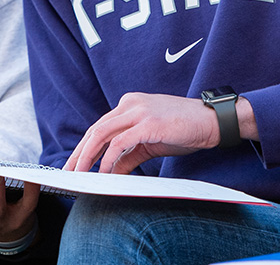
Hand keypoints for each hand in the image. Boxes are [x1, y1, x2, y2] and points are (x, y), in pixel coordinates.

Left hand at [64, 92, 254, 174]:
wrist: (212, 121)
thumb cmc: (184, 129)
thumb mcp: (150, 143)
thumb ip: (128, 155)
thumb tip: (109, 173)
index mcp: (129, 104)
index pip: (98, 127)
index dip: (83, 148)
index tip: (73, 165)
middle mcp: (129, 104)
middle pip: (94, 130)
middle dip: (78, 154)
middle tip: (68, 174)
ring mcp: (138, 111)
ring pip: (101, 134)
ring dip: (87, 156)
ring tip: (80, 175)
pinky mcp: (148, 123)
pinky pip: (119, 143)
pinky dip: (108, 159)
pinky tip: (104, 173)